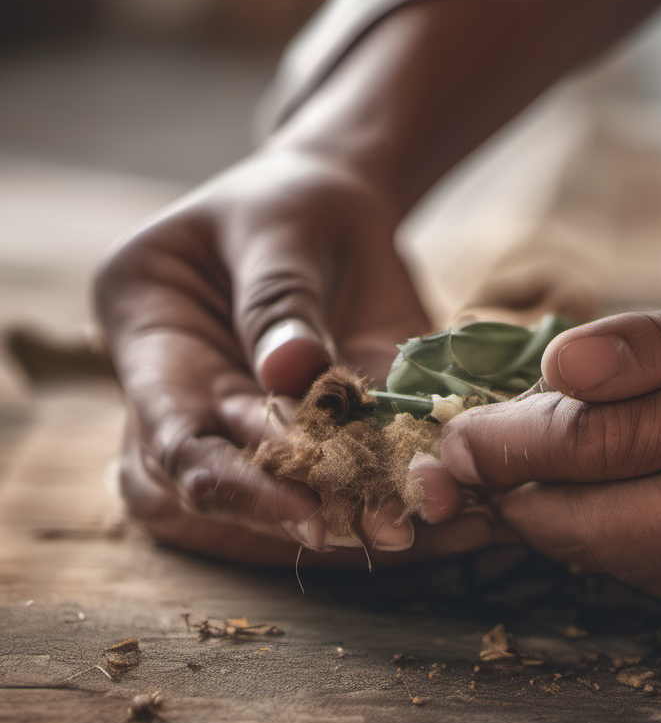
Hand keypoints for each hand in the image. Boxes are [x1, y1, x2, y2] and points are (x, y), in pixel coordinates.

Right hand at [95, 147, 501, 565]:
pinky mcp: (319, 432)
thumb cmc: (291, 198)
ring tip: (423, 521)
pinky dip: (392, 490)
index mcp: (149, 332)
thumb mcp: (283, 228)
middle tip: (382, 524)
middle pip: (218, 485)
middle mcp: (189, 394)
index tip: (306, 512)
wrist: (340, 198)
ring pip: (282, 495)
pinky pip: (346, 474)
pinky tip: (448, 501)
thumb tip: (290, 375)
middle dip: (298, 513)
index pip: (170, 434)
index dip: (231, 483)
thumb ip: (279, 298)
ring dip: (351, 514)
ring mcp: (252, 419)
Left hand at [431, 230, 660, 638]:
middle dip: (520, 501)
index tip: (455, 438)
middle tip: (469, 471)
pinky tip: (621, 509)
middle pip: (604, 526)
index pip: (609, 435)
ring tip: (534, 483)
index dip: (512, 442)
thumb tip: (558, 368)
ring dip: (567, 531)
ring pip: (634, 572)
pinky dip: (633, 555)